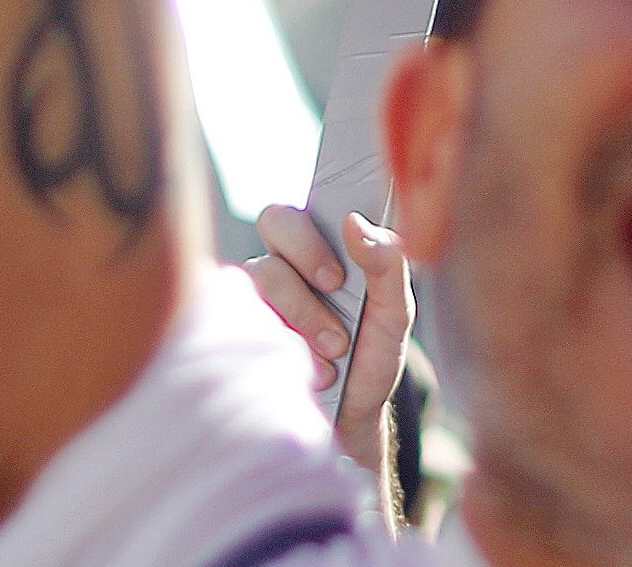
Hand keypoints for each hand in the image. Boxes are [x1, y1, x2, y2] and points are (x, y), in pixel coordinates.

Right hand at [244, 203, 411, 495]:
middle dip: (305, 259)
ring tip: (335, 352)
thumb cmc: (372, 359)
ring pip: (259, 275)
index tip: (336, 272)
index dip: (308, 229)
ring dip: (303, 316)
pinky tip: (307, 370)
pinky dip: (280, 344)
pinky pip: (239, 317)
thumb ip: (388, 266)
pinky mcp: (236, 331)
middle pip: (272, 221)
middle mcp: (282, 265)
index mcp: (320, 249)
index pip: (297, 210)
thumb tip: (355, 223)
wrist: (350, 421)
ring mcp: (256, 298)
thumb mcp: (395, 315)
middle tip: (334, 289)